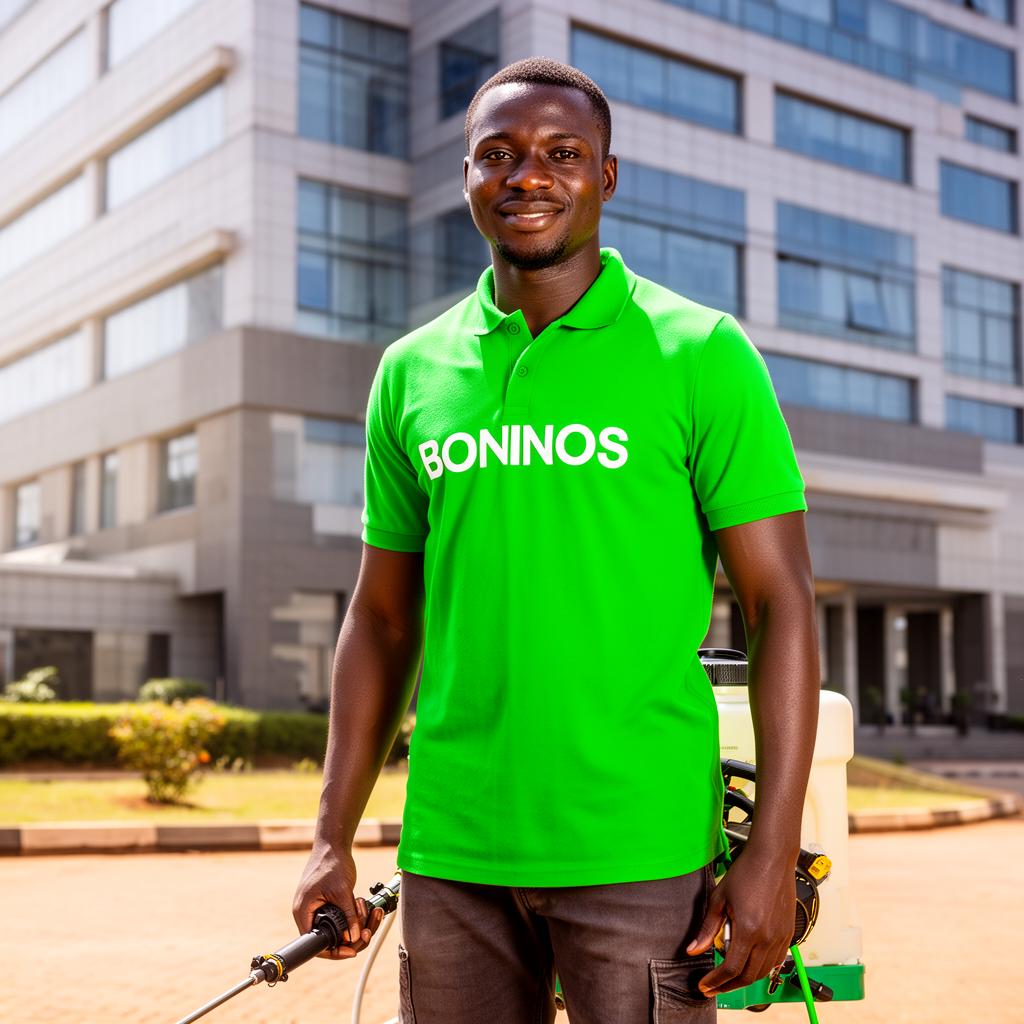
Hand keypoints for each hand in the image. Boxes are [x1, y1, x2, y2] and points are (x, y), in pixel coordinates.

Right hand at [292, 840, 384, 959]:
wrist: (333, 845)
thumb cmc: (332, 864)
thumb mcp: (342, 892)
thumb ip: (349, 916)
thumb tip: (354, 938)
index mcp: (304, 913)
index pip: (316, 945)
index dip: (335, 951)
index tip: (352, 951)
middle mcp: (308, 914)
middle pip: (330, 939)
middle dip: (351, 935)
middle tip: (367, 929)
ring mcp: (317, 909)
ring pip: (338, 928)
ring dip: (356, 923)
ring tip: (369, 910)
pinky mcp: (326, 904)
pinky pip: (341, 917)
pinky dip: (354, 915)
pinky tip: (363, 904)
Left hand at [685, 848, 794, 996]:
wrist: (772, 858)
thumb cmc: (746, 872)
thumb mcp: (719, 898)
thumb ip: (707, 928)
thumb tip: (694, 949)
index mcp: (748, 930)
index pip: (731, 968)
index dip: (716, 981)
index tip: (705, 985)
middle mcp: (767, 938)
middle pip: (748, 976)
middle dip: (728, 986)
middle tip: (713, 987)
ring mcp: (781, 937)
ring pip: (763, 972)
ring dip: (745, 979)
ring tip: (728, 977)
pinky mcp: (788, 933)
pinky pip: (776, 961)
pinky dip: (761, 968)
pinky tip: (750, 964)